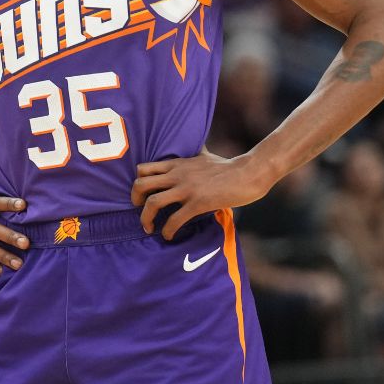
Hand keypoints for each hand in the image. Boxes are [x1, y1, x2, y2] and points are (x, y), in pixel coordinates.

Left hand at [131, 151, 273, 239]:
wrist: (248, 173)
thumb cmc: (228, 166)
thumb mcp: (204, 155)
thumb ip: (192, 155)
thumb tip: (194, 147)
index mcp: (177, 164)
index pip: (144, 169)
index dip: (138, 183)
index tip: (141, 195)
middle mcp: (177, 175)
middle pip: (141, 184)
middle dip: (135, 199)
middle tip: (139, 210)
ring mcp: (187, 189)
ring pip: (153, 203)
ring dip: (146, 219)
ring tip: (149, 228)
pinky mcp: (198, 203)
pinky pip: (175, 219)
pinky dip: (168, 230)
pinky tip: (169, 235)